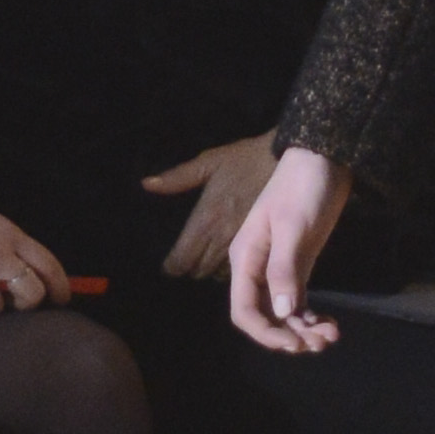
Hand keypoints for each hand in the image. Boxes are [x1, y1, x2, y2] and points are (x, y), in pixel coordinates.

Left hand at [144, 131, 283, 282]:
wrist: (288, 159)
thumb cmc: (245, 159)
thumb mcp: (209, 161)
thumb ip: (177, 178)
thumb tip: (146, 184)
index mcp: (206, 217)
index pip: (183, 257)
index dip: (173, 266)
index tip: (169, 266)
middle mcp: (222, 236)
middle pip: (199, 269)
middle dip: (190, 268)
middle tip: (186, 264)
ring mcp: (243, 243)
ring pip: (220, 274)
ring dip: (211, 271)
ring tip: (206, 265)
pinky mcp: (261, 245)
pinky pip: (241, 268)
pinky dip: (232, 270)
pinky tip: (230, 264)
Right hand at [229, 145, 354, 354]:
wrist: (325, 160)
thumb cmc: (304, 187)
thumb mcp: (294, 226)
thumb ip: (285, 269)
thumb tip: (281, 312)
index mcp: (245, 257)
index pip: (244, 309)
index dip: (265, 333)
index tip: (293, 344)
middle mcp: (257, 269)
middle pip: (264, 317)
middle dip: (288, 336)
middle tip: (318, 344)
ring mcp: (279, 270)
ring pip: (285, 314)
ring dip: (304, 330)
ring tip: (331, 336)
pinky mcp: (299, 267)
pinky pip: (300, 303)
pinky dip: (314, 318)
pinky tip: (332, 325)